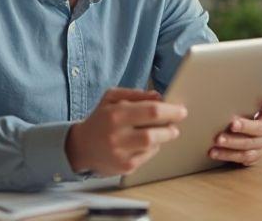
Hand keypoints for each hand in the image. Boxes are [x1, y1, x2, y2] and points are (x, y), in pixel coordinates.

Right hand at [65, 88, 186, 175]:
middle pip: (154, 133)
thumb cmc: (100, 119)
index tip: (181, 110)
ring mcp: (121, 154)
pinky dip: (153, 148)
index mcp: (115, 115)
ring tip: (162, 132)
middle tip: (174, 124)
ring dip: (162, 138)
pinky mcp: (124, 168)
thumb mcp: (112, 98)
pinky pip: (148, 157)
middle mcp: (117, 136)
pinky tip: (147, 143)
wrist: (80, 147)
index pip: (151, 112)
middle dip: (170, 128)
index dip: (171, 111)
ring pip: (153, 146)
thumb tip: (158, 96)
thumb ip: (136, 94)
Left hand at [209, 93, 261, 165]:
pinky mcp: (253, 158)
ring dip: (232, 145)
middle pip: (259, 130)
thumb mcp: (247, 102)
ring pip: (249, 148)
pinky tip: (214, 152)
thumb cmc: (243, 112)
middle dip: (244, 127)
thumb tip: (252, 84)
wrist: (241, 131)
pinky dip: (227, 156)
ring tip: (217, 142)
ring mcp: (261, 147)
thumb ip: (250, 95)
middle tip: (230, 125)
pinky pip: (241, 159)